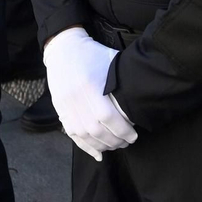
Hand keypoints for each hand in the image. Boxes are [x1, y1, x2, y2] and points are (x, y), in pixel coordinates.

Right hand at [43, 27, 137, 160]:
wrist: (63, 47)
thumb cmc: (92, 54)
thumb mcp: (110, 61)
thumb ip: (122, 81)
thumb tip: (141, 98)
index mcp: (89, 84)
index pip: (108, 117)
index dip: (122, 130)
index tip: (134, 135)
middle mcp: (75, 96)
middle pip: (96, 130)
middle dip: (114, 141)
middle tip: (126, 142)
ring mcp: (65, 104)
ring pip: (84, 135)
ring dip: (101, 145)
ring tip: (115, 146)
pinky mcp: (59, 108)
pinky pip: (71, 134)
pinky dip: (85, 146)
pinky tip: (98, 154)